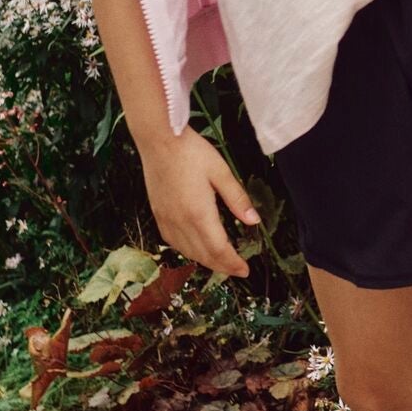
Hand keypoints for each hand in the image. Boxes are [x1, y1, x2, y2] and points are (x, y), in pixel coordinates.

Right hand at [139, 126, 257, 278]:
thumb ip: (237, 199)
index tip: (245, 270)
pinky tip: (196, 248)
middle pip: (203, 255)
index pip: (218, 249)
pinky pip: (173, 242)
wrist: (158, 140)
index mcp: (198, 213)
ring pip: (187, 251)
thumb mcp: (221, 171)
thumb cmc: (191, 152)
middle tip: (237, 270)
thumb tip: (253, 221)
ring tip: (221, 262)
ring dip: (205, 261)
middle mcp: (180, 221)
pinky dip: (188, 251)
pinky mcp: (158, 214)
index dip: (232, 263)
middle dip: (222, 266)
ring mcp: (166, 219)